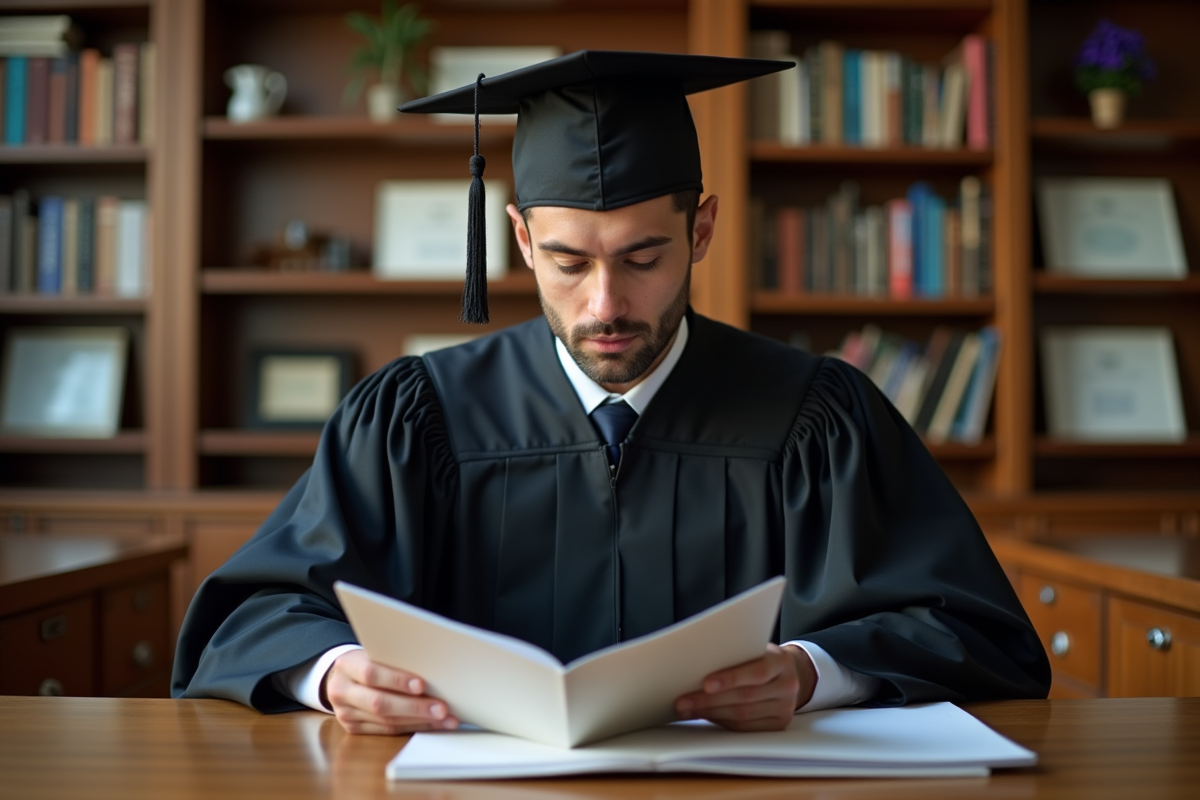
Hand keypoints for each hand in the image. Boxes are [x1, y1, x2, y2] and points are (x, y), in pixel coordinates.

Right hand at [322, 649, 458, 734]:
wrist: (341, 677)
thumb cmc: (367, 660)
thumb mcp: (374, 652)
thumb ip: (393, 660)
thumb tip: (432, 670)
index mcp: (347, 665)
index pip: (371, 673)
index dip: (397, 680)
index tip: (422, 685)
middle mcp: (342, 691)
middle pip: (379, 703)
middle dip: (414, 707)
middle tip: (442, 708)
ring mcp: (345, 713)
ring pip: (386, 721)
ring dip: (420, 721)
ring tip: (444, 718)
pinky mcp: (353, 729)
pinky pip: (387, 731)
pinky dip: (412, 727)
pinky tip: (430, 724)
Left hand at [674, 644, 816, 731]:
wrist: (788, 672)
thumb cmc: (760, 657)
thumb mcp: (754, 649)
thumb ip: (735, 655)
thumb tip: (696, 666)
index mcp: (781, 662)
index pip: (756, 672)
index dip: (730, 679)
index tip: (706, 683)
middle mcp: (787, 685)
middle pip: (745, 697)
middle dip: (710, 700)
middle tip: (683, 701)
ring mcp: (785, 707)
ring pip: (743, 715)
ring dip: (711, 713)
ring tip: (688, 710)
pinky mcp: (779, 724)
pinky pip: (746, 727)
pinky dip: (723, 721)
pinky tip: (706, 716)